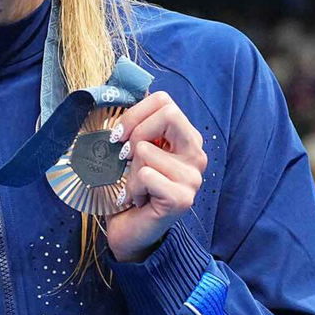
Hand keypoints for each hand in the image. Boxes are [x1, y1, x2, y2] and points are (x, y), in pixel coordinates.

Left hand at [105, 91, 207, 261]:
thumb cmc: (126, 185)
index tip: (119, 134)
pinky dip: (132, 188)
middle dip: (135, 132)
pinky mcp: (183, 198)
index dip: (135, 113)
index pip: (164, 101)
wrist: (129, 229)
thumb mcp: (128, 148)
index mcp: (185, 138)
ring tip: (136, 186)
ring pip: (146, 150)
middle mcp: (196, 155)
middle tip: (125, 156)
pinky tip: (139, 200)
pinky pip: (145, 175)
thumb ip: (132, 122)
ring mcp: (193, 178)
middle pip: (168, 113)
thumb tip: (119, 85)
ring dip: (129, 170)